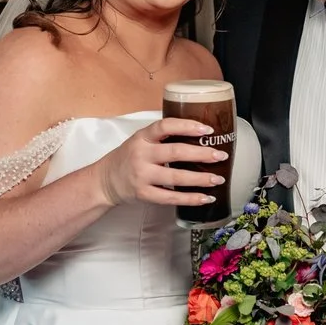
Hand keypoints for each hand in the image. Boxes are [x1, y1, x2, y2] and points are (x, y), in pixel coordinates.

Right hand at [97, 115, 226, 210]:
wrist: (105, 181)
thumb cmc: (128, 158)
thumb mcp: (140, 140)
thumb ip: (162, 137)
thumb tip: (199, 134)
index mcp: (142, 137)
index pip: (165, 126)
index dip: (187, 126)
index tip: (207, 129)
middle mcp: (141, 155)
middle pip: (175, 152)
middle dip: (202, 154)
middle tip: (220, 155)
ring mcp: (142, 176)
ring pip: (176, 177)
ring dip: (201, 178)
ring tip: (218, 178)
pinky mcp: (144, 194)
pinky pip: (171, 198)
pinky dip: (190, 198)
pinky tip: (205, 198)